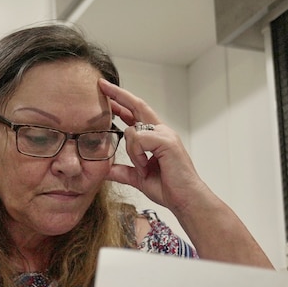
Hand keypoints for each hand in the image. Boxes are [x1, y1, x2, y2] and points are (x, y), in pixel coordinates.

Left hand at [98, 78, 209, 213]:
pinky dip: (138, 155)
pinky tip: (146, 167)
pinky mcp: (167, 141)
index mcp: (156, 137)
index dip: (121, 103)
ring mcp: (166, 134)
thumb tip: (105, 170)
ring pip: (133, 131)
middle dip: (118, 95)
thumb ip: (122, 172)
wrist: (186, 201)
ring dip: (131, 152)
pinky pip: (139, 140)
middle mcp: (162, 131)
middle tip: (102, 85)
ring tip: (143, 168)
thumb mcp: (138, 179)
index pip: (136, 113)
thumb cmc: (169, 189)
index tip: (106, 93)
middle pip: (137, 105)